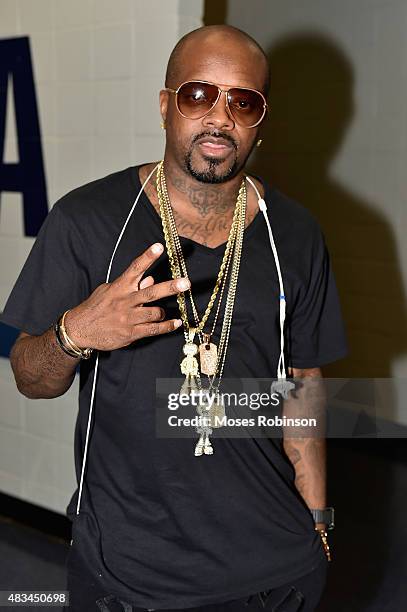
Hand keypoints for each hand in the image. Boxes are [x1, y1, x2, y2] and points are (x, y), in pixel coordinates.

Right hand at [63, 242, 188, 350]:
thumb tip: (150, 279)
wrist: (79, 329)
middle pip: (151, 292)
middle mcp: (125, 301)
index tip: (159, 246)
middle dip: (170, 287)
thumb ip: (130, 285)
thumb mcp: (109, 291)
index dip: (148, 256)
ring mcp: (128, 318)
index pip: (135, 268)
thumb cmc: (96, 307)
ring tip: (165, 313)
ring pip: (155, 313)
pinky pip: (153, 329)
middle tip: (186, 283)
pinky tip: (175, 324)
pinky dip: (166, 327)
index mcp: (120, 287)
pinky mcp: (130, 333)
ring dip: (164, 313)